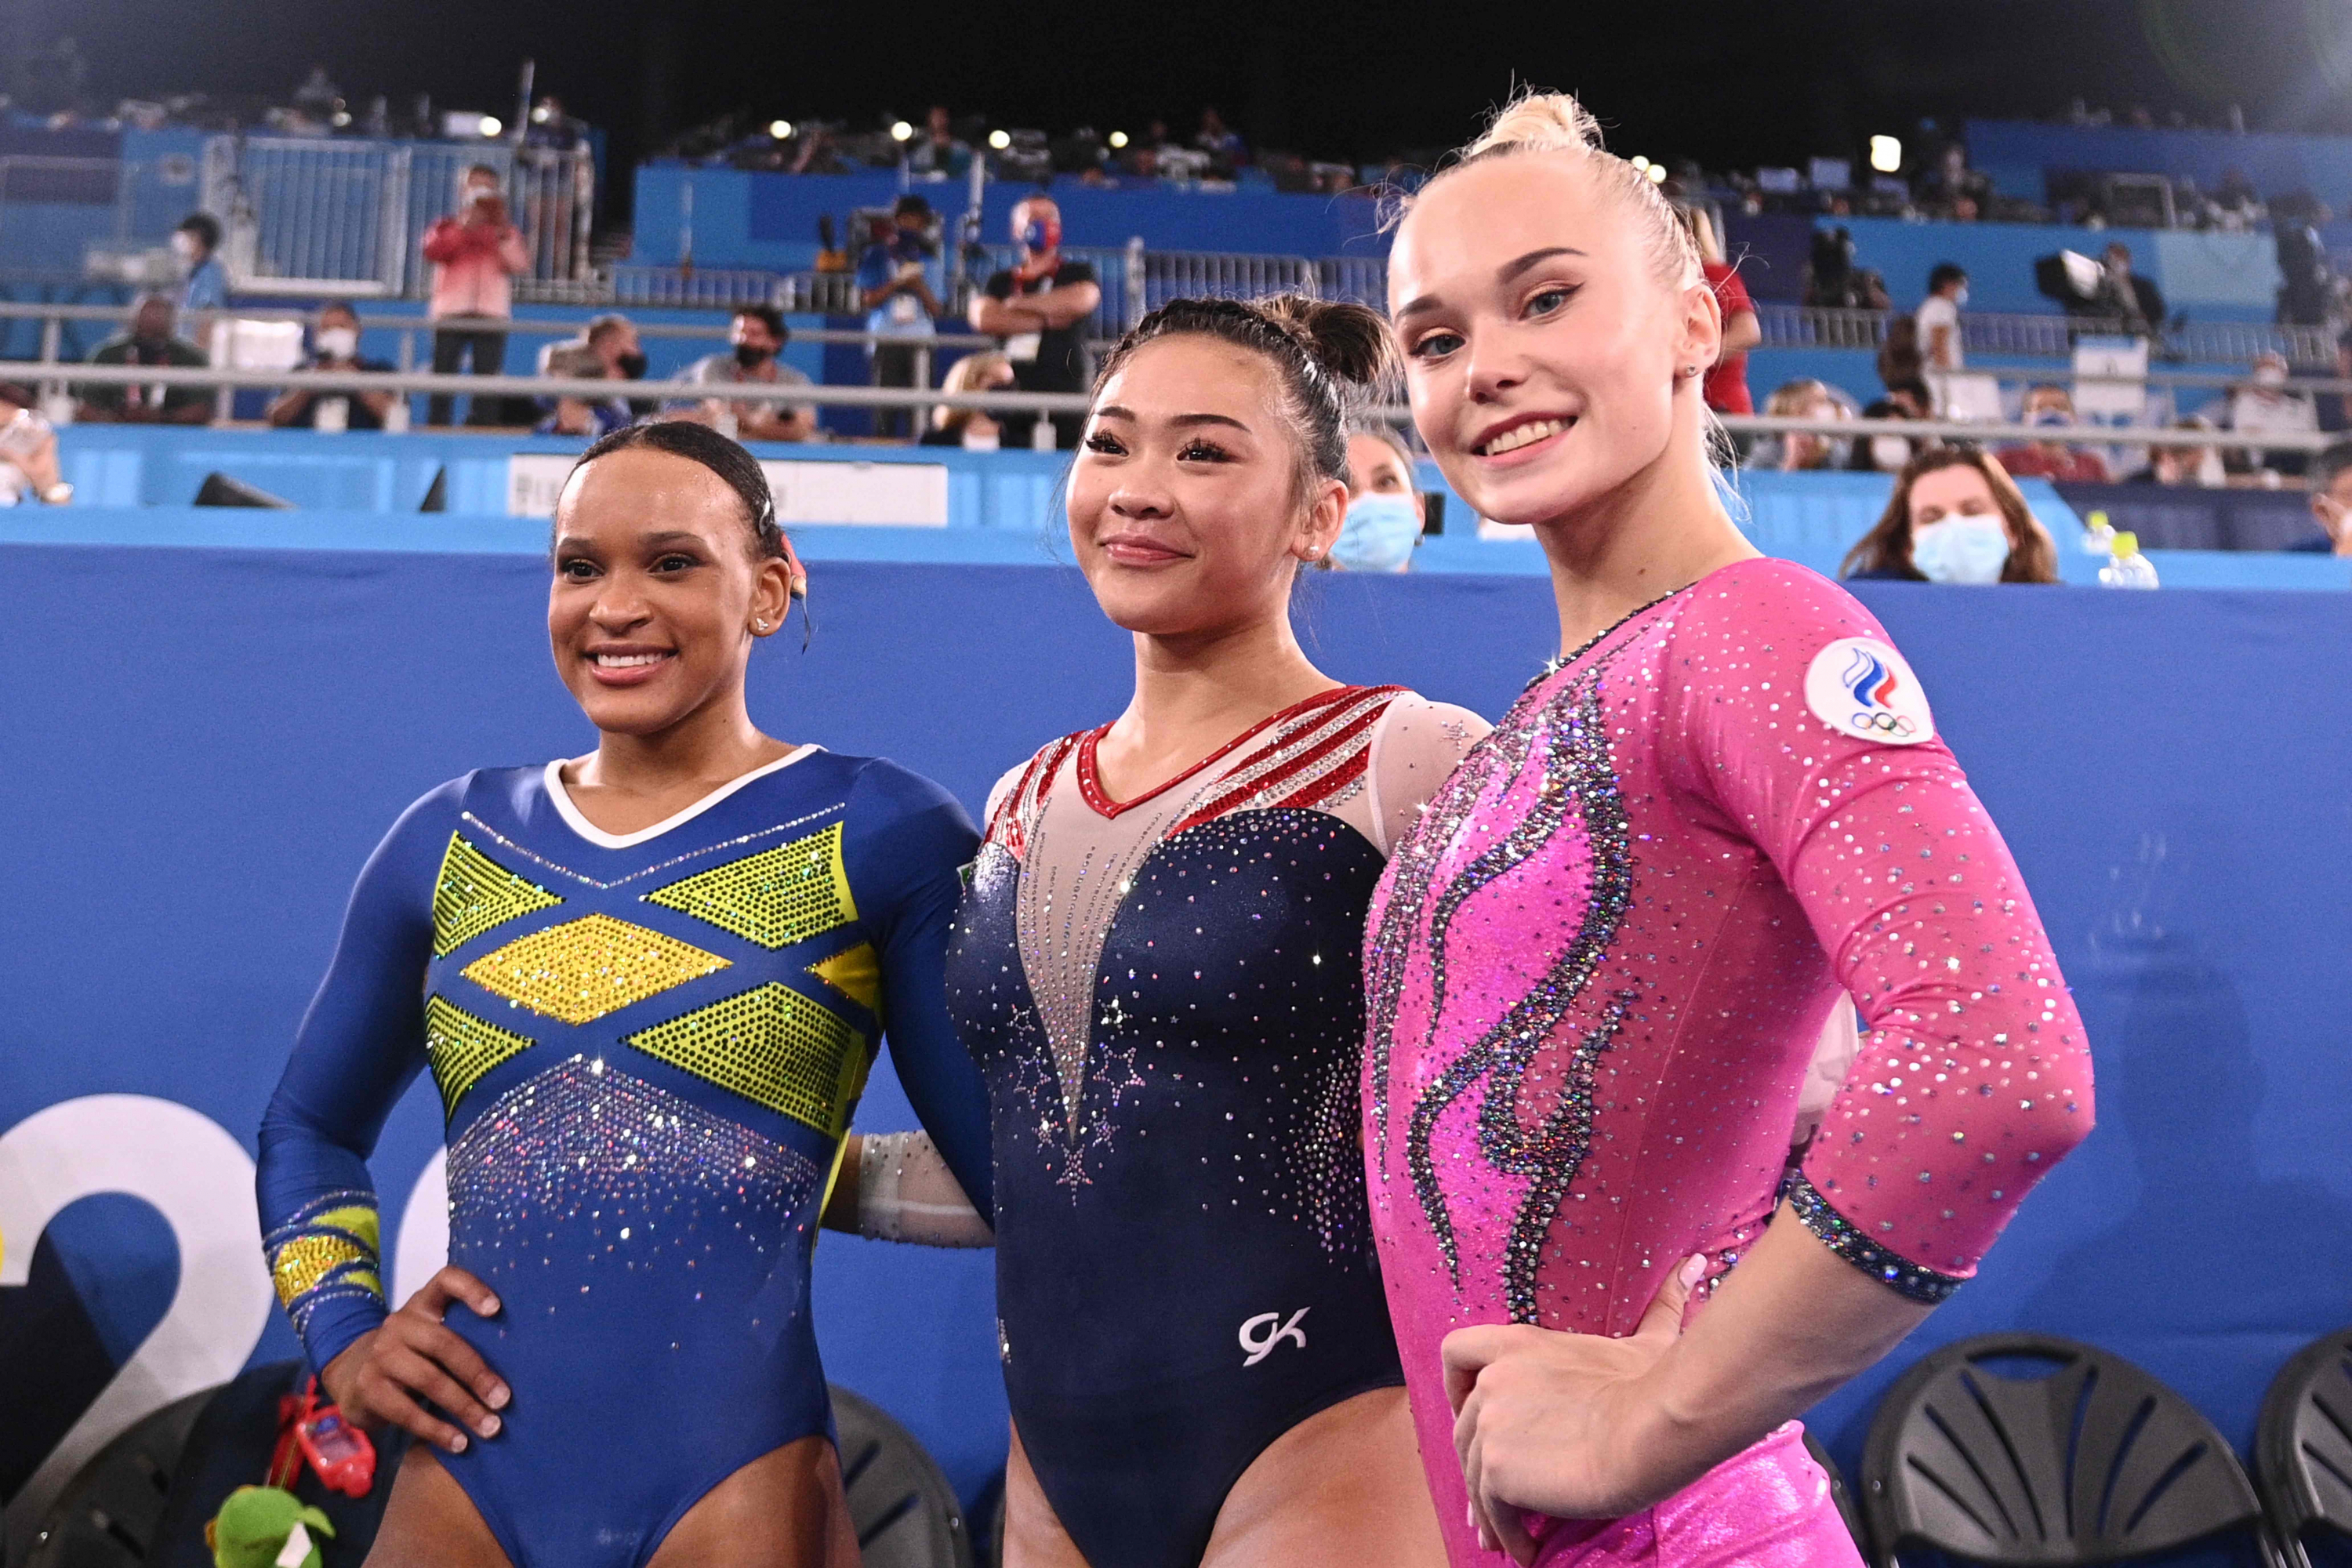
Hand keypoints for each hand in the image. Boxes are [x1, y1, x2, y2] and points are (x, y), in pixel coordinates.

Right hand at [319, 1265, 509, 1454]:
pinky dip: (438, 1430)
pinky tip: (460, 1442)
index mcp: (424, 1303)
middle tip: (504, 1399)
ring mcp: (381, 1354)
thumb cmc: (413, 1355)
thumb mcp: (431, 1336)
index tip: (497, 1310)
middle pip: (445, 1343)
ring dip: (464, 1408)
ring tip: (490, 1427)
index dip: (471, 1289)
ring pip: (430, 1380)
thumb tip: (522, 1364)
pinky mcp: (369, 1388)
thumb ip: (462, 1337)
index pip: (447, 1279)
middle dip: (478, 1374)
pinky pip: (408, 1412)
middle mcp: (400, 1323)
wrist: (352, 1377)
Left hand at [1443, 1254, 1705, 1563]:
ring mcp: (1491, 1423)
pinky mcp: (1497, 1467)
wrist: (1650, 1429)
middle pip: (1463, 1429)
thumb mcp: (1647, 1339)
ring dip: (1488, 1510)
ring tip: (1507, 1539)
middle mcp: (1494, 1380)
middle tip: (1493, 1501)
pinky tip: (1526, 1550)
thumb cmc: (1653, 1385)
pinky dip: (1504, 1532)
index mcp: (1517, 1345)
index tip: (1470, 1415)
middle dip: (1475, 1466)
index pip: (1456, 1351)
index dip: (1454, 1386)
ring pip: (1474, 1474)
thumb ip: (1661, 1304)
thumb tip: (1692, 1264)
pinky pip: (1491, 1507)